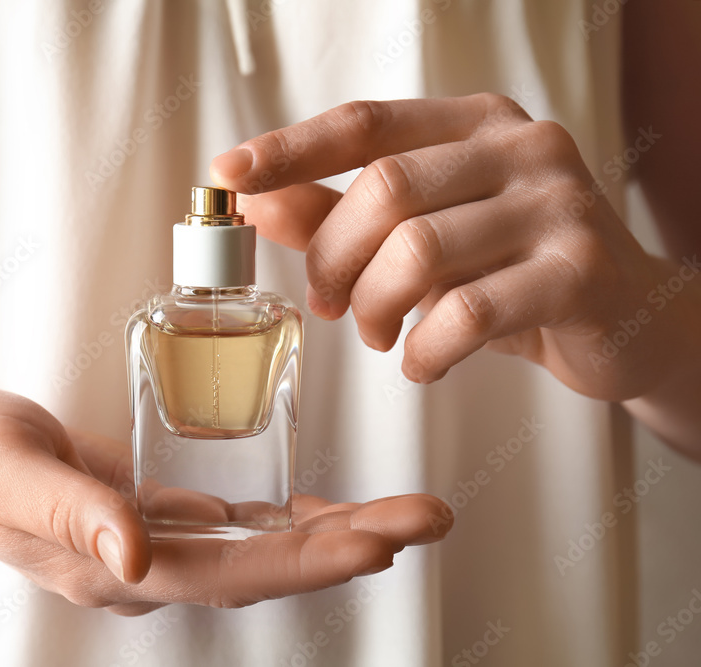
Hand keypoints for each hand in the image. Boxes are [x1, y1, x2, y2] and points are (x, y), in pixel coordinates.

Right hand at [0, 386, 452, 614]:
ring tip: (401, 515)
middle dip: (351, 545)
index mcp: (116, 568)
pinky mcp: (152, 514)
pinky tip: (322, 510)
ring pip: (260, 549)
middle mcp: (147, 565)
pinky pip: (234, 527)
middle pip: (266, 566)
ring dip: (333, 533)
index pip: (234, 573)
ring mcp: (153, 544)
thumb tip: (139, 555)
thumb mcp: (8, 477)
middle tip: (426, 517)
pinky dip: (286, 519)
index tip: (381, 538)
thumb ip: (73, 516)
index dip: (311, 559)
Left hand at [210, 95, 691, 401]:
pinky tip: (421, 361)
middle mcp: (521, 149)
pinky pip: (469, 313)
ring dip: (374, 308)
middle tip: (328, 303)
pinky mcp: (580, 273)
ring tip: (374, 334)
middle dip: (334, 259)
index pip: (366, 123)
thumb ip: (342, 214)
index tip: (230, 175)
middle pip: (385, 189)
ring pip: (420, 252)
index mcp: (475, 124)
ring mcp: (559, 206)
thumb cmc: (509, 270)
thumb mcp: (424, 234)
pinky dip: (425, 349)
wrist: (625, 318)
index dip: (291, 149)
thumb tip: (259, 203)